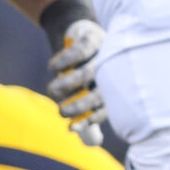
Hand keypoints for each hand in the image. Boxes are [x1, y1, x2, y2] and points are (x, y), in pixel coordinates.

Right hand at [40, 0, 107, 147]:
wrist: (81, 30)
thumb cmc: (86, 65)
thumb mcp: (89, 86)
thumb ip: (89, 110)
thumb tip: (84, 139)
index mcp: (118, 85)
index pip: (108, 107)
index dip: (91, 119)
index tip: (70, 128)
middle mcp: (115, 70)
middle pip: (100, 92)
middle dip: (79, 106)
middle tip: (61, 112)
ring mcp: (106, 53)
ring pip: (87, 72)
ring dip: (67, 84)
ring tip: (53, 91)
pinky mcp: (93, 37)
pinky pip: (78, 52)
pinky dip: (64, 61)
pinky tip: (52, 67)